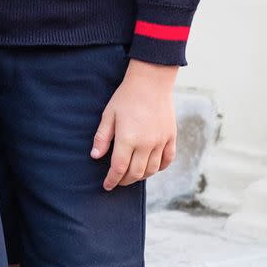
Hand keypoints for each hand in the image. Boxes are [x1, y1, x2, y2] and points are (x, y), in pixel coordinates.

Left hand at [91, 60, 176, 189]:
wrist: (151, 81)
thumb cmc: (126, 97)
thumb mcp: (109, 115)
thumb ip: (102, 137)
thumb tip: (95, 156)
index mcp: (128, 139)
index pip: (119, 168)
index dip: (112, 180)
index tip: (107, 186)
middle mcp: (146, 143)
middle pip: (136, 173)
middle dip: (125, 181)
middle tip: (118, 180)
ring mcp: (160, 141)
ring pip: (152, 169)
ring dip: (141, 176)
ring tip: (132, 175)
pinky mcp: (171, 136)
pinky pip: (167, 159)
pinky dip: (159, 167)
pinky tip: (151, 167)